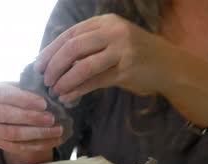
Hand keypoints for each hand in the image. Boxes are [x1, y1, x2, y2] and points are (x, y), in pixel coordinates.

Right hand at [0, 82, 62, 163]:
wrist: (11, 113)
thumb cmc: (20, 96)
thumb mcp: (23, 88)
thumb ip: (33, 90)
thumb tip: (52, 98)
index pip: (5, 96)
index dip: (25, 100)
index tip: (44, 103)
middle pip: (7, 116)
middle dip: (31, 118)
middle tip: (51, 119)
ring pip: (13, 134)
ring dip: (37, 133)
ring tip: (58, 130)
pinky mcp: (0, 144)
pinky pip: (19, 147)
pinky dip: (40, 144)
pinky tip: (55, 140)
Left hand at [34, 14, 173, 101]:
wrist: (170, 66)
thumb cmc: (136, 55)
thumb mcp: (112, 42)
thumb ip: (88, 48)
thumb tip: (54, 62)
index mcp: (106, 22)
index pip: (70, 34)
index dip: (51, 50)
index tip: (38, 65)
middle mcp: (113, 32)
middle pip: (73, 47)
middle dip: (54, 65)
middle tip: (45, 80)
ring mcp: (122, 51)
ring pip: (83, 66)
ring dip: (65, 80)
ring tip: (55, 91)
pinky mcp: (127, 71)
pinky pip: (95, 81)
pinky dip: (78, 90)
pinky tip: (69, 97)